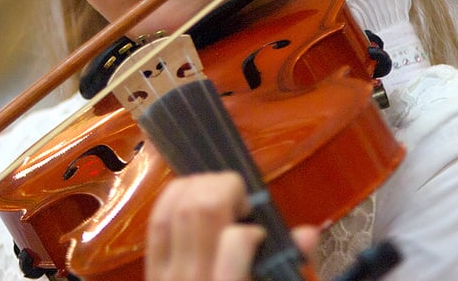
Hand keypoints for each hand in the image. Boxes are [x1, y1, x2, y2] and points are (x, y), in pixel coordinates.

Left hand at [145, 171, 320, 280]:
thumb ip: (291, 271)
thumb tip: (306, 233)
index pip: (236, 242)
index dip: (252, 228)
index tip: (261, 237)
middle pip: (200, 210)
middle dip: (225, 188)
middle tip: (241, 203)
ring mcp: (166, 279)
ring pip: (174, 209)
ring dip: (199, 187)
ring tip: (220, 198)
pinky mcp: (151, 276)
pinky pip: (156, 223)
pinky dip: (175, 199)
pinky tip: (194, 197)